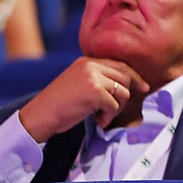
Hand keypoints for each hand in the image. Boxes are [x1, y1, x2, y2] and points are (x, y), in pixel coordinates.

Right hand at [18, 57, 148, 142]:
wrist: (38, 116)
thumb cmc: (58, 104)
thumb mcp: (78, 83)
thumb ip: (98, 78)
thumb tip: (127, 84)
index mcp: (87, 61)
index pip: (120, 65)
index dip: (135, 77)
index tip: (144, 87)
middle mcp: (90, 65)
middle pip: (125, 77)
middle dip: (125, 97)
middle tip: (112, 111)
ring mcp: (93, 77)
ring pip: (123, 92)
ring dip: (116, 109)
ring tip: (101, 116)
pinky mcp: (94, 92)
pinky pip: (114, 105)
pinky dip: (109, 116)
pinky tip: (98, 120)